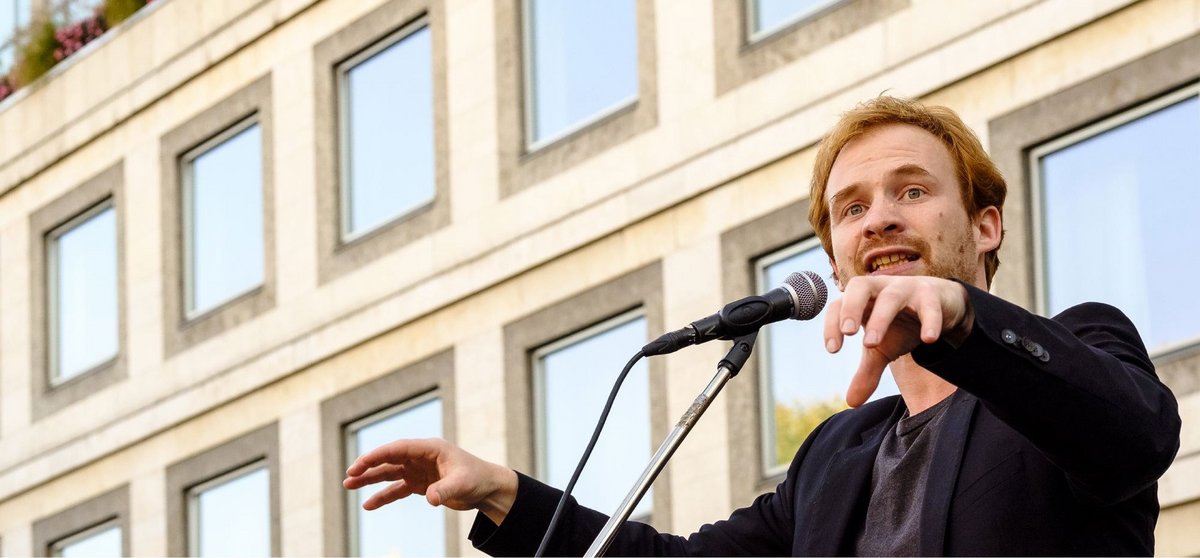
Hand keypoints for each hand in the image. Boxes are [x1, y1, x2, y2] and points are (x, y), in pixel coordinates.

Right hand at [343, 437, 517, 524]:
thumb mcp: (462, 484)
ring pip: (389, 473)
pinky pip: (396, 489)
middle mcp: (421, 457)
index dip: (378, 455)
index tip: (360, 464)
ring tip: (348, 485)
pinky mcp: (420, 484)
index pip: (398, 449)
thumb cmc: (477, 479)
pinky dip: (383, 497)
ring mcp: (419, 470)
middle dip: (368, 466)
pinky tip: (368, 505)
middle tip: (349, 475)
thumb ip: (445, 490)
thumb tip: (430, 498)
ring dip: (370, 480)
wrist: (488, 488)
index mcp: (430, 448)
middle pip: (389, 459)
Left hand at [823, 276, 972, 406]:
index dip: (831, 325)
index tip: (832, 350)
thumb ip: (867, 372)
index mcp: (861, 300)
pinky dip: (929, 321)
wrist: (939, 305)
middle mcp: (880, 289)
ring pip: (890, 297)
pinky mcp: (931, 295)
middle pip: (860, 287)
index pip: (838, 305)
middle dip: (850, 309)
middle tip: (847, 332)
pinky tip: (928, 340)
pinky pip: (929, 306)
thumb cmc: (901, 324)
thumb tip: (851, 402)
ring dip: (880, 319)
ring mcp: (906, 289)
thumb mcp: (882, 349)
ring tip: (870, 344)